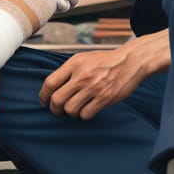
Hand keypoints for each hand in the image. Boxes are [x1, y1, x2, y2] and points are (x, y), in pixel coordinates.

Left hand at [38, 32, 168, 119]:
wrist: (129, 62)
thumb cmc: (105, 61)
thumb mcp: (83, 58)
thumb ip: (68, 70)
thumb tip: (52, 86)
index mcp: (74, 63)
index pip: (50, 83)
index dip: (43, 95)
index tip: (44, 100)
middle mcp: (82, 76)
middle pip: (57, 99)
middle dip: (54, 108)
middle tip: (57, 110)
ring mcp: (93, 88)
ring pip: (70, 109)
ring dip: (70, 112)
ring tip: (74, 109)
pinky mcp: (104, 98)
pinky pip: (86, 114)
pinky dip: (84, 115)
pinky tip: (87, 109)